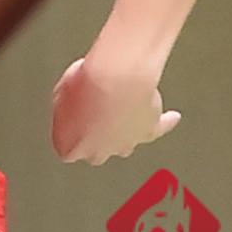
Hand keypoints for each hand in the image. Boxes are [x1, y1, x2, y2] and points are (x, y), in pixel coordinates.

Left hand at [50, 57, 180, 164]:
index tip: (71, 123)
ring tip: (119, 112)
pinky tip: (170, 118)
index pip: (68, 150)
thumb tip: (72, 101)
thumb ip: (65, 104)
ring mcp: (125, 143)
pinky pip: (158, 129)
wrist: (117, 78)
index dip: (70, 135)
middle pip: (96, 152)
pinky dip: (163, 123)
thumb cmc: (86, 85)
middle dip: (94, 139)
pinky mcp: (149, 131)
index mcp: (72, 146)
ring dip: (120, 130)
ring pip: (123, 144)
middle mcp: (99, 151)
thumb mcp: (61, 91)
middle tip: (94, 119)